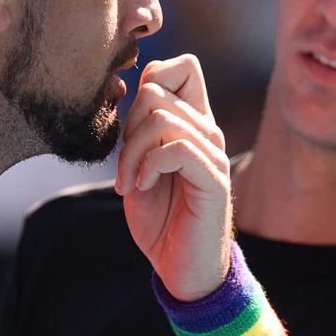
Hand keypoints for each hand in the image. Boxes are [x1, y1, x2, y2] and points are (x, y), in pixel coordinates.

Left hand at [115, 54, 231, 300]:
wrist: (181, 269)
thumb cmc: (159, 218)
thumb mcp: (138, 166)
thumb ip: (138, 130)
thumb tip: (126, 91)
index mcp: (192, 123)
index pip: (183, 66)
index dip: (150, 80)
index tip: (130, 125)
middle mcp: (207, 131)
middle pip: (157, 90)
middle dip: (127, 126)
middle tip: (123, 166)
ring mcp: (213, 154)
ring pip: (162, 118)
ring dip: (132, 152)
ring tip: (129, 182)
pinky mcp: (213, 179)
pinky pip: (175, 148)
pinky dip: (147, 165)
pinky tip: (142, 187)